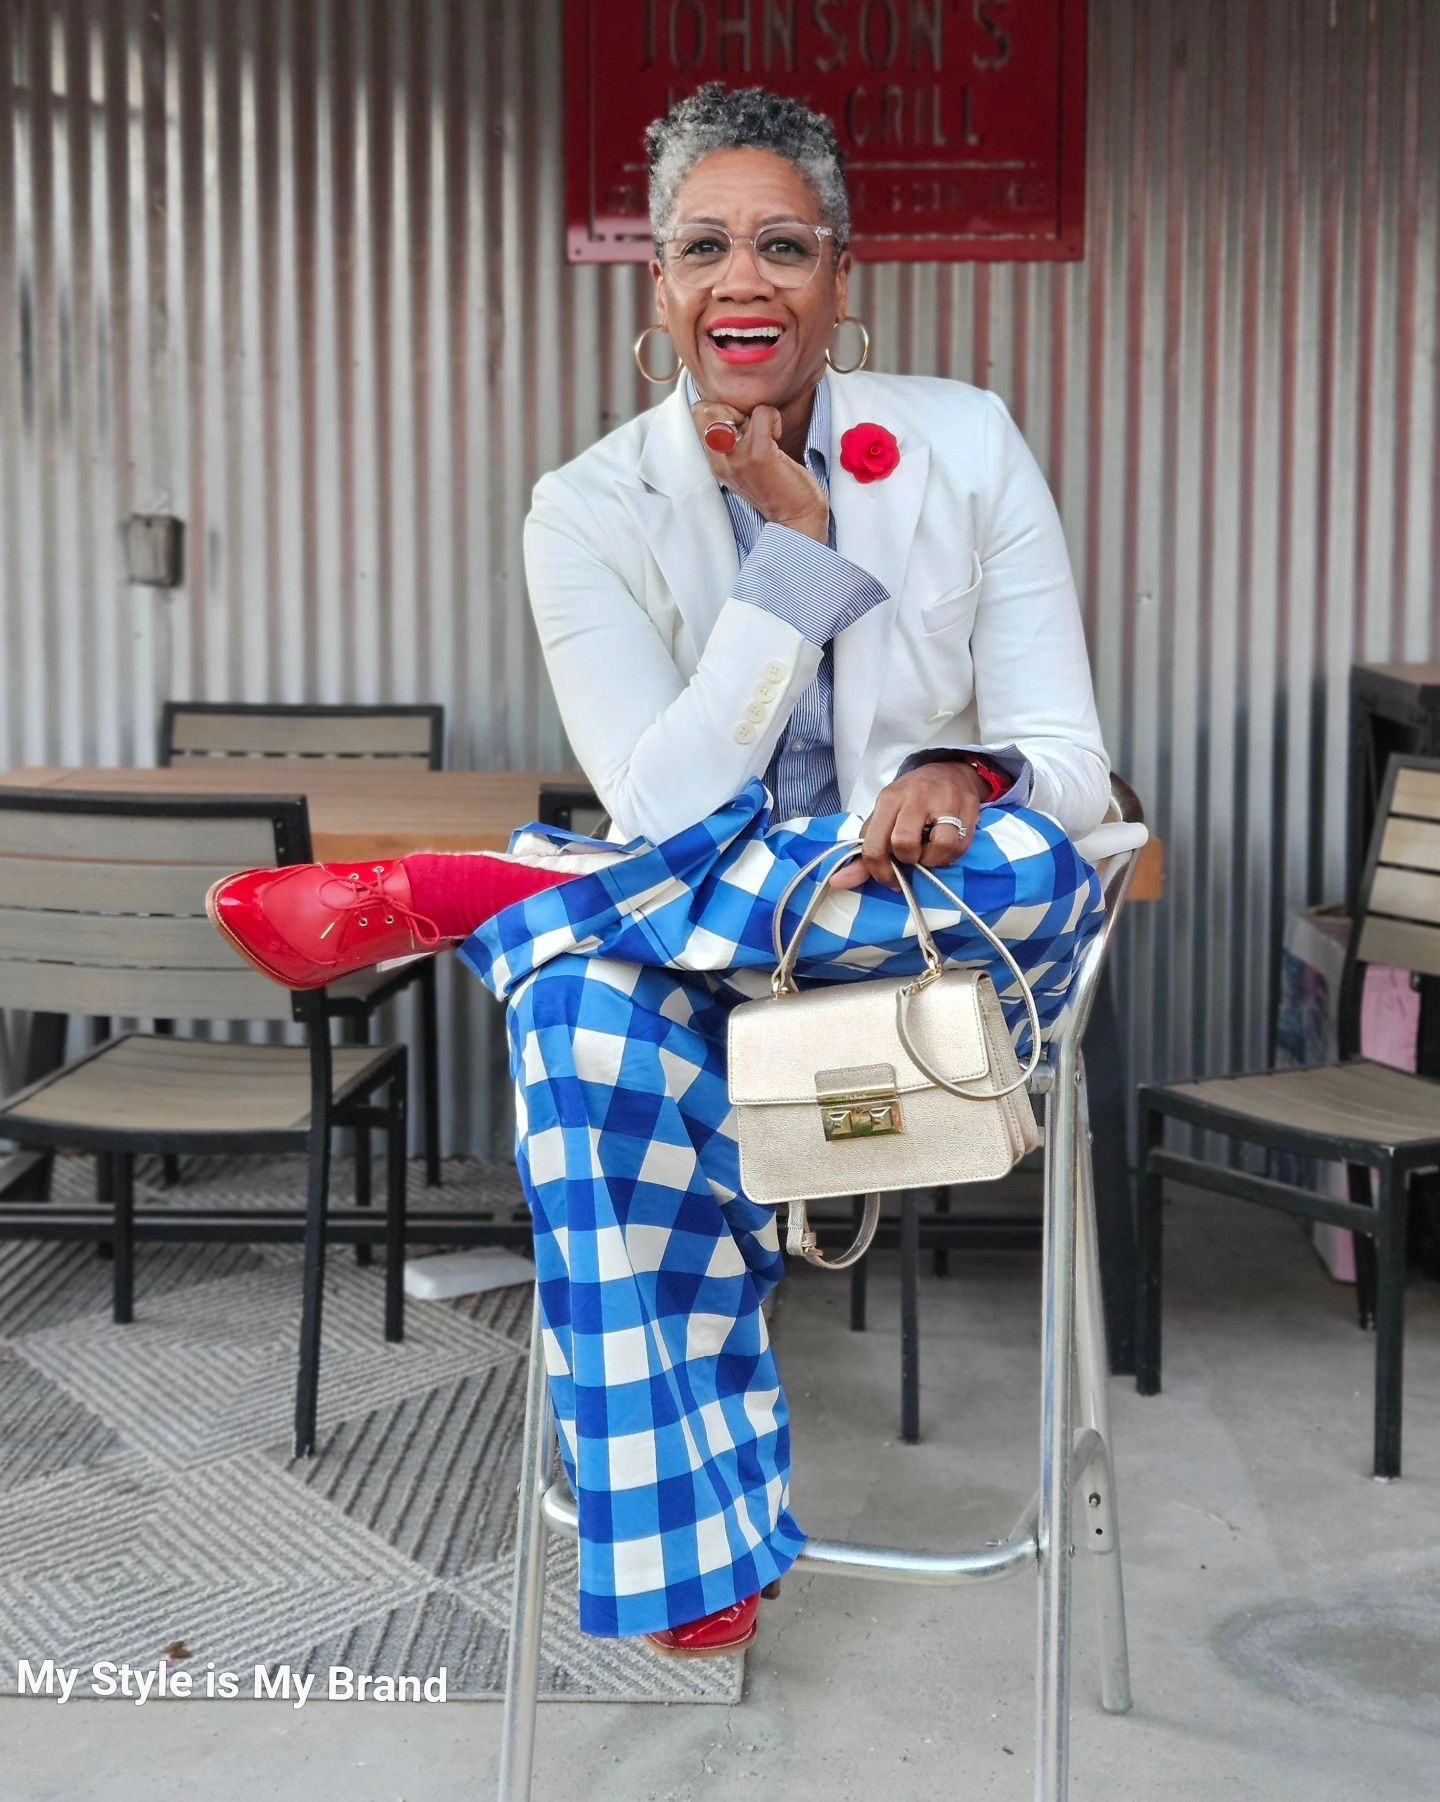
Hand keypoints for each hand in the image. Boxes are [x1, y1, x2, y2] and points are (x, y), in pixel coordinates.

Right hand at [690, 400, 828, 543]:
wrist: (797, 519)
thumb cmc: (778, 490)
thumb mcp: (745, 465)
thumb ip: (735, 441)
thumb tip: (740, 411)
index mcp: (716, 463)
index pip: (698, 416)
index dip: (720, 411)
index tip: (743, 427)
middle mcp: (720, 461)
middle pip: (704, 410)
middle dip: (732, 409)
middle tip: (754, 430)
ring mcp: (737, 457)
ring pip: (731, 407)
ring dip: (756, 414)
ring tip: (768, 436)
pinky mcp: (759, 454)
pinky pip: (762, 413)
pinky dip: (774, 418)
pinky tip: (779, 437)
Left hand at [827, 762, 988, 890]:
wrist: (949, 771)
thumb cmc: (910, 801)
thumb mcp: (883, 819)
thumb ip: (864, 852)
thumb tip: (839, 882)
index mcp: (888, 799)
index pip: (873, 845)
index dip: (879, 872)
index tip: (889, 879)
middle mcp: (914, 797)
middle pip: (903, 844)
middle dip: (907, 862)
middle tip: (911, 860)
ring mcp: (944, 801)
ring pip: (938, 846)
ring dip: (932, 861)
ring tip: (930, 853)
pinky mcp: (968, 808)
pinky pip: (959, 846)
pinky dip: (951, 856)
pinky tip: (945, 848)